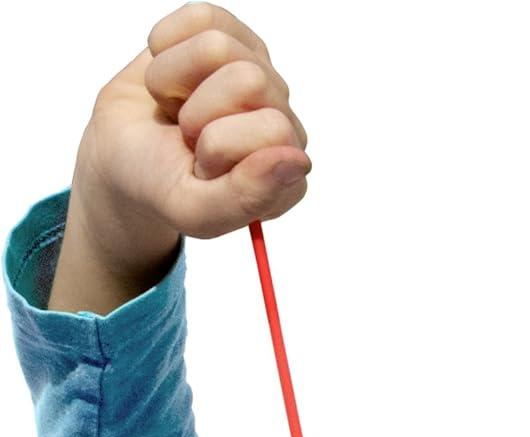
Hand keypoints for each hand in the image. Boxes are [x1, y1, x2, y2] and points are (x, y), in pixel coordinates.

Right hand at [74, 2, 310, 256]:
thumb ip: (247, 197)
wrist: (119, 154)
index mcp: (286, 172)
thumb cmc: (160, 184)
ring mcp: (258, 74)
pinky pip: (199, 17)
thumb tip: (297, 161)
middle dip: (196, 112)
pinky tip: (171, 81)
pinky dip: (165, 48)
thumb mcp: (195, 211)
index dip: (218, 145)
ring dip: (174, 82)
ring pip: (217, 46)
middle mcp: (283, 120)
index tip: (201, 167)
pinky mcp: (228, 35)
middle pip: (248, 80)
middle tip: (186, 137)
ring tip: (176, 109)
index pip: (273, 130)